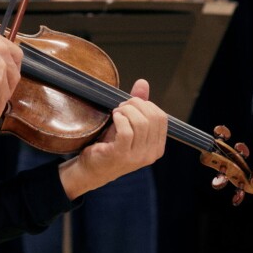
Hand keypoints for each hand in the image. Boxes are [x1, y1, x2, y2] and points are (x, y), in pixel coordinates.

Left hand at [57, 78, 167, 198]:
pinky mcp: (121, 155)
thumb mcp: (128, 124)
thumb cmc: (110, 145)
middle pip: (153, 117)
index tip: (131, 105)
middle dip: (136, 105)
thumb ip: (138, 105)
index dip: (146, 105)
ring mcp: (137, 157)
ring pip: (140, 122)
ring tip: (116, 113)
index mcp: (157, 147)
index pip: (162, 118)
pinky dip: (119, 119)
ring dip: (126, 111)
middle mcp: (151, 154)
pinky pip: (126, 131)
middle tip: (121, 107)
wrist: (91, 169)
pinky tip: (113, 118)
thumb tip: (143, 83)